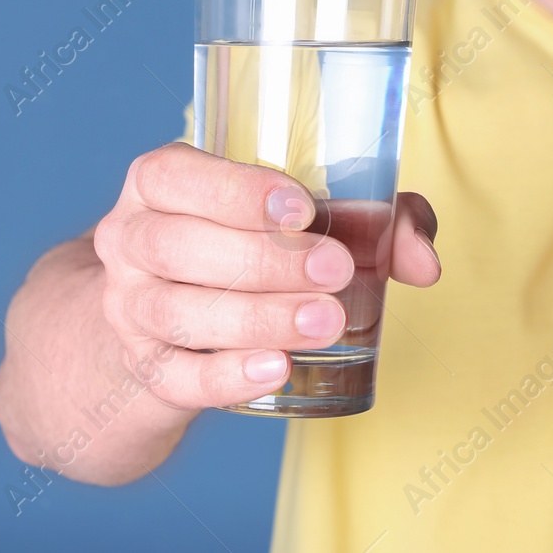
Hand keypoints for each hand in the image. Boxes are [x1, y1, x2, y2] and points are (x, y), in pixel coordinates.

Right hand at [92, 142, 440, 410]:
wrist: (167, 325)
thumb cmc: (249, 245)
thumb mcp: (301, 217)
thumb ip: (375, 220)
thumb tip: (424, 262)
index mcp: (159, 183)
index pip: (173, 175)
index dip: (235, 191)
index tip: (302, 210)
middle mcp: (130, 241)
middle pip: (177, 247)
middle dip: (262, 261)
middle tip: (336, 271)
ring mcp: (129, 310)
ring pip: (178, 314)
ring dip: (256, 318)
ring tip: (326, 322)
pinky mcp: (147, 370)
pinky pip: (178, 377)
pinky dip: (227, 376)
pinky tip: (277, 369)